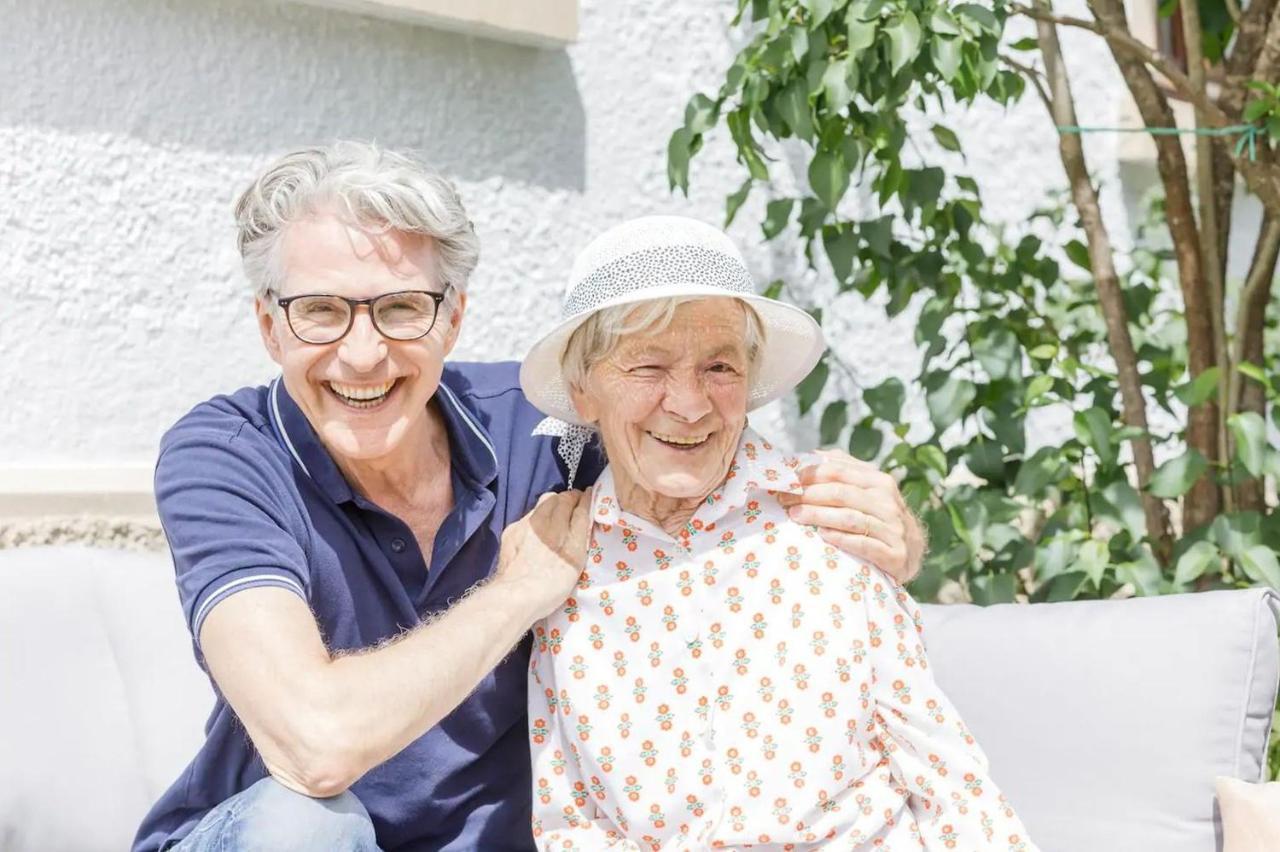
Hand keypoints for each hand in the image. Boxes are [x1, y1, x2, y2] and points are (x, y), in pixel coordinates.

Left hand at [495, 489, 592, 616]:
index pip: (572, 499)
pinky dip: (534, 523)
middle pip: (554, 498)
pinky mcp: (509, 534)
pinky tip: (536, 540)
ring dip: (549, 510)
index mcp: (559, 523)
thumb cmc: (552, 581)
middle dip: (565, 501)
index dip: (581, 500)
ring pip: (539, 508)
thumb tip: (584, 502)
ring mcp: (521, 525)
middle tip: (572, 514)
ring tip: (555, 527)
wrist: (515, 596)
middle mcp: (539, 519)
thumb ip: (580, 526)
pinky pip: (525, 520)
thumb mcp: (576, 555)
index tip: (586, 503)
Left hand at [778, 449, 925, 583]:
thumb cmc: (878, 519)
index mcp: (878, 481)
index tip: (786, 480)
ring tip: (794, 516)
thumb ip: (843, 471)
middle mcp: (887, 501)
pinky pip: (863, 544)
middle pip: (840, 492)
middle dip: (807, 495)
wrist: (910, 553)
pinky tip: (823, 536)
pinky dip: (841, 539)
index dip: (809, 474)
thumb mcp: (867, 491)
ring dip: (818, 515)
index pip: (838, 471)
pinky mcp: (895, 554)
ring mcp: (893, 528)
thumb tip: (810, 455)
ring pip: (849, 517)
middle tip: (784, 500)